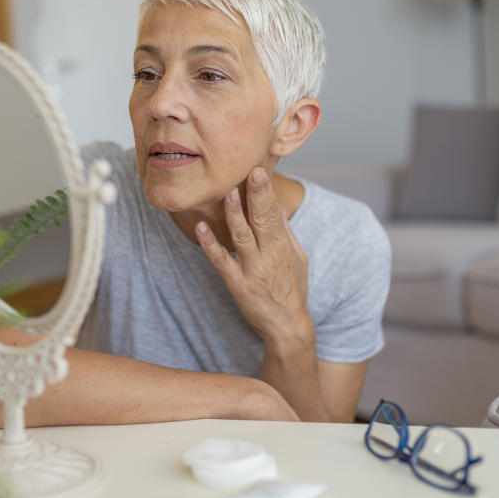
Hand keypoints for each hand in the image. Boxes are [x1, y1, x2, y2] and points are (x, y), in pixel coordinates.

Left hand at [195, 167, 314, 354]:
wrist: (288, 327)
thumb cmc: (293, 290)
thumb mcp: (298, 259)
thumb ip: (287, 233)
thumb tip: (278, 208)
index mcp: (283, 247)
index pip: (274, 214)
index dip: (266, 192)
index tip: (260, 170)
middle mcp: (269, 256)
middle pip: (262, 221)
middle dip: (256, 196)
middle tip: (250, 171)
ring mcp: (253, 270)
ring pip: (241, 238)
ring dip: (233, 215)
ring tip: (226, 193)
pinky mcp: (238, 285)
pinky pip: (222, 262)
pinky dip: (211, 245)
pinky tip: (201, 228)